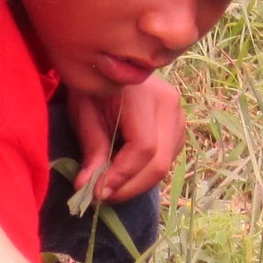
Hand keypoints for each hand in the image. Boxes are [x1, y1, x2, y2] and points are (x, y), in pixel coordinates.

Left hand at [68, 77, 185, 202]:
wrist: (112, 65)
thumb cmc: (93, 87)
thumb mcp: (84, 113)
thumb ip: (91, 149)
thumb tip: (88, 188)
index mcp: (145, 96)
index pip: (143, 147)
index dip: (121, 175)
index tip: (96, 192)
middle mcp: (170, 106)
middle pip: (159, 162)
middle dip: (129, 187)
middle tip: (101, 197)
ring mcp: (179, 117)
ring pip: (165, 165)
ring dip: (136, 184)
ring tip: (109, 187)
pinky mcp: (178, 129)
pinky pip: (166, 160)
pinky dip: (144, 174)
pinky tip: (123, 174)